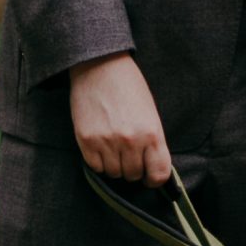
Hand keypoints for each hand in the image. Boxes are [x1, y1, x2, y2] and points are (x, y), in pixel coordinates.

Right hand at [69, 53, 171, 182]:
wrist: (100, 66)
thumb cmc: (129, 87)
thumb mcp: (150, 113)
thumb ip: (152, 141)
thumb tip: (151, 166)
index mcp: (152, 133)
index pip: (159, 173)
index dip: (155, 178)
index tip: (150, 176)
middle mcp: (130, 140)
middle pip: (134, 175)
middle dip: (133, 169)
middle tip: (129, 155)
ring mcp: (107, 142)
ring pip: (114, 173)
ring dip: (115, 165)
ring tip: (115, 147)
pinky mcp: (86, 140)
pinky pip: (95, 167)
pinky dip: (99, 162)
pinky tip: (102, 147)